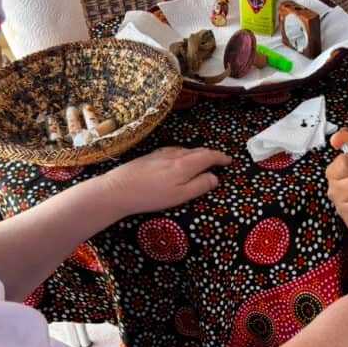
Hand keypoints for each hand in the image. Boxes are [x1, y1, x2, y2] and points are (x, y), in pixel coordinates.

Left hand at [100, 147, 231, 217]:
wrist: (118, 190)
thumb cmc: (150, 196)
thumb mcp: (179, 196)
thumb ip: (199, 186)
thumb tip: (215, 178)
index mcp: (184, 164)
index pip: (208, 156)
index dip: (220, 158)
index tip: (229, 161)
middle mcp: (174, 154)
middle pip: (197, 151)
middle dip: (211, 155)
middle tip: (220, 161)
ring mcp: (160, 154)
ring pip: (185, 150)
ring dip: (197, 154)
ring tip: (203, 161)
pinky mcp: (150, 157)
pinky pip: (174, 151)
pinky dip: (184, 153)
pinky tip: (179, 159)